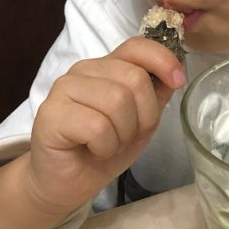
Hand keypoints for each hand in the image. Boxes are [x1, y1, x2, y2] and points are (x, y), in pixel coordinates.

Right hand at [26, 36, 186, 213]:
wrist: (68, 183)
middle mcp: (83, 71)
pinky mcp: (50, 114)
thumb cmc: (103, 150)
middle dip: (143, 116)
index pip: (136, 46)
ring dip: (123, 134)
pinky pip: (97, 126)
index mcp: (105, 67)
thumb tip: (175, 75)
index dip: (162, 60)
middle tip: (127, 136)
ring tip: (109, 144)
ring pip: (116, 100)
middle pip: (133, 78)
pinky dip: (105, 146)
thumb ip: (155, 95)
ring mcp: (63, 89)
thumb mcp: (141, 122)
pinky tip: (93, 150)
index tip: (177, 81)